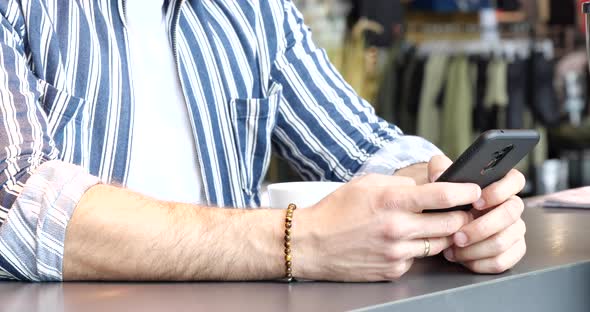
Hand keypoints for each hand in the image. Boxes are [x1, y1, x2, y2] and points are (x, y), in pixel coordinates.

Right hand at [293, 174, 481, 281]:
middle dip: (460, 216)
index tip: (474, 190)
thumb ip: (399, 184)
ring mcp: (397, 253)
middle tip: (461, 210)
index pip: (442, 196)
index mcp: (391, 202)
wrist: (311, 243)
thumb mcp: (366, 184)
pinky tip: (405, 242)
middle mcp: (398, 229)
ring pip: (440, 244)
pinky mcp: (393, 270)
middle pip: (451, 224)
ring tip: (432, 225)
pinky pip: (418, 259)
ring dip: (442, 234)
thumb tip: (423, 187)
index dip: (465, 191)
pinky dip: (418, 249)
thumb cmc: (336, 211)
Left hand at [429, 155, 527, 273]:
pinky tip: (464, 259)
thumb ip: (440, 169)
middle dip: (481, 227)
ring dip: (476, 248)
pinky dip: (480, 263)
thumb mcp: (442, 180)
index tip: (477, 201)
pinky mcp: (512, 251)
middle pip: (510, 215)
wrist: (445, 220)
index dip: (499, 191)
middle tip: (458, 235)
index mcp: (501, 185)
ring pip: (504, 241)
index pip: (516, 180)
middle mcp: (512, 207)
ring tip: (454, 249)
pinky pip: (503, 261)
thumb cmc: (449, 198)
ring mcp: (515, 230)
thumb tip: (437, 176)